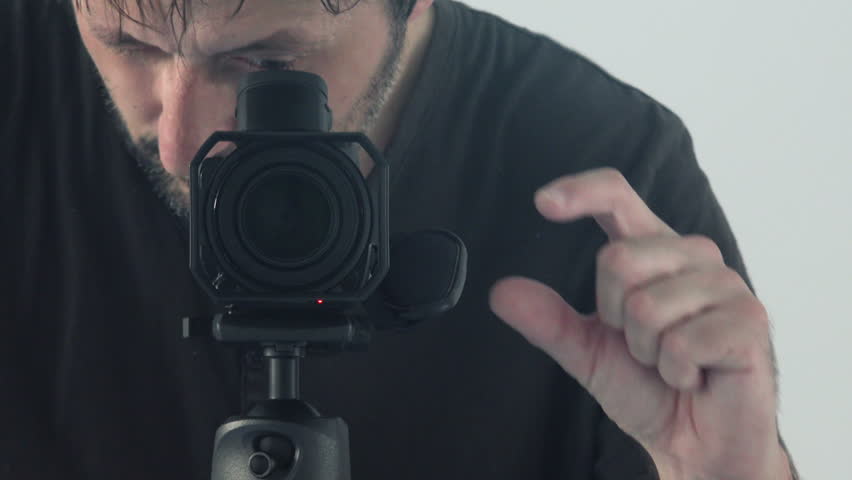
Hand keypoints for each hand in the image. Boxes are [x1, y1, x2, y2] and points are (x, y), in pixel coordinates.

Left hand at [489, 168, 788, 478]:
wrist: (696, 441)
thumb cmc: (651, 388)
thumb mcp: (587, 351)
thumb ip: (548, 320)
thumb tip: (502, 292)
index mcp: (652, 251)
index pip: (617, 197)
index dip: (580, 191)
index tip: (543, 202)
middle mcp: (691, 256)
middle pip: (617, 259)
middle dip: (613, 318)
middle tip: (641, 345)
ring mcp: (725, 285)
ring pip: (647, 307)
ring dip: (646, 352)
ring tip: (671, 363)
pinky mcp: (749, 321)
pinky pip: (681, 343)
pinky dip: (676, 372)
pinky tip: (695, 376)